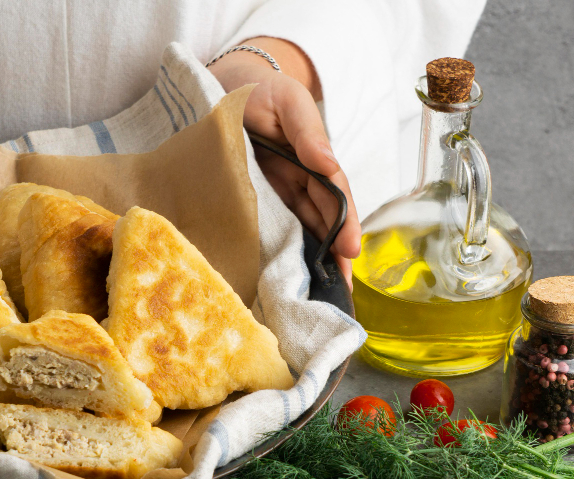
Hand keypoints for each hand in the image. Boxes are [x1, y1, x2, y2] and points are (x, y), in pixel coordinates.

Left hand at [209, 37, 360, 286]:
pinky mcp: (257, 201)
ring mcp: (280, 192)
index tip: (350, 250)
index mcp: (314, 158)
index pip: (334, 195)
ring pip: (304, 230)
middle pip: (324, 220)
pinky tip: (291, 279)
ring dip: (316, 261)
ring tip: (325, 296)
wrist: (223, 87)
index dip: (344, 223)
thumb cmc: (259, 90)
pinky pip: (275, 229)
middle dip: (337, 255)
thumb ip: (307, 130)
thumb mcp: (287, 101)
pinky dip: (287, 253)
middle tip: (344, 291)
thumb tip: (327, 162)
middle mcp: (301, 179)